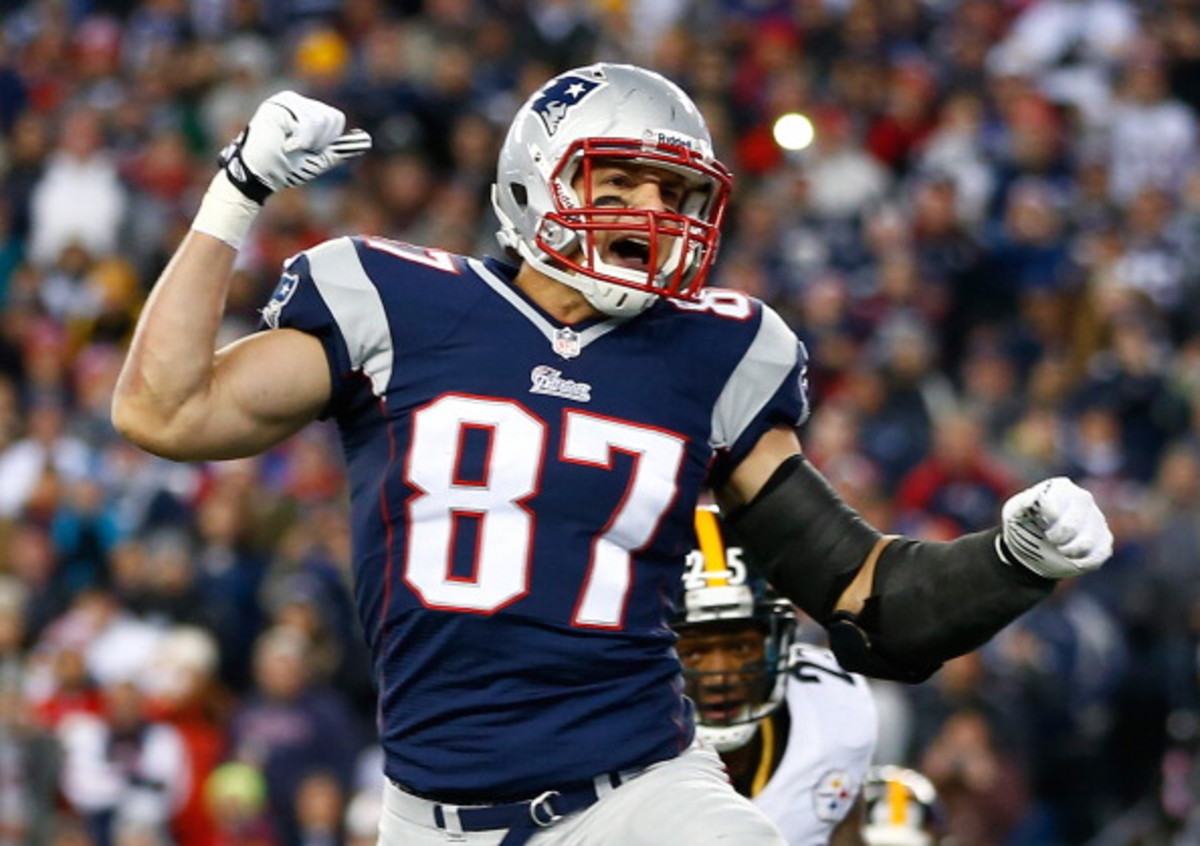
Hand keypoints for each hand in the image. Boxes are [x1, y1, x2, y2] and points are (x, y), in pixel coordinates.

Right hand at [219, 90, 371, 203]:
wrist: (262, 176)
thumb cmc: (286, 168)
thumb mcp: (320, 159)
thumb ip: (340, 148)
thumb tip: (367, 139)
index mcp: (306, 111)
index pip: (336, 119)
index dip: (328, 141)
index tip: (308, 150)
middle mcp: (296, 102)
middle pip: (332, 117)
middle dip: (320, 141)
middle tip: (297, 149)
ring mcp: (286, 102)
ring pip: (322, 119)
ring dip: (309, 142)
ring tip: (289, 146)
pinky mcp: (277, 105)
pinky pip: (307, 122)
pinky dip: (302, 140)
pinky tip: (284, 143)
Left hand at [998, 477, 1112, 578]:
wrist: (1034, 545)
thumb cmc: (1024, 523)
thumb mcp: (1015, 512)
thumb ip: (1023, 504)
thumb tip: (1036, 497)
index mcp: (1060, 488)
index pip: (1054, 506)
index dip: (1045, 522)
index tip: (1040, 526)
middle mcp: (1083, 499)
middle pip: (1071, 526)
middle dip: (1056, 538)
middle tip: (1050, 539)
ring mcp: (1096, 519)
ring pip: (1088, 541)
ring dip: (1069, 551)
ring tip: (1060, 549)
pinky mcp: (1104, 539)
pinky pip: (1100, 554)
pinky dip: (1084, 561)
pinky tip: (1072, 558)